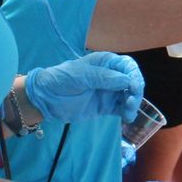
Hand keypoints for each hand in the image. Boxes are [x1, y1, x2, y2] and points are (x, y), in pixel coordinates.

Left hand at [25, 52, 144, 122]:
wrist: (46, 98)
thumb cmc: (62, 80)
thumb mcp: (81, 75)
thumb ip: (104, 77)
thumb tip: (126, 80)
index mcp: (106, 63)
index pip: (127, 66)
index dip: (134, 75)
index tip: (133, 87)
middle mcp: (111, 76)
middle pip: (132, 81)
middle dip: (135, 91)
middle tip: (131, 102)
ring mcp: (109, 92)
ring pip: (129, 96)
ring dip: (133, 103)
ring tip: (128, 112)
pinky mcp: (106, 107)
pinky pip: (121, 109)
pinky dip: (127, 113)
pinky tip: (127, 119)